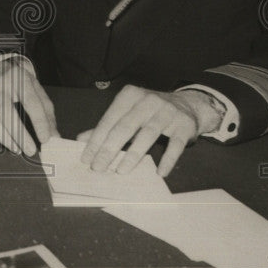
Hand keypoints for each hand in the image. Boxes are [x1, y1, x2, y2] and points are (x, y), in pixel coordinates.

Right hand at [0, 57, 57, 155]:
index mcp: (20, 79)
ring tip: (16, 149)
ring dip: (2, 137)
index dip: (39, 122)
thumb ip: (47, 115)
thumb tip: (54, 139)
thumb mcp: (38, 93)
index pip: (31, 102)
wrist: (0, 69)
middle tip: (30, 150)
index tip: (45, 139)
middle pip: (5, 111)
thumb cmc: (22, 85)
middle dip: (18, 134)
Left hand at [76, 85, 220, 176]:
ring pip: (148, 135)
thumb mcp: (127, 113)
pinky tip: (159, 172)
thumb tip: (81, 140)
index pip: (109, 120)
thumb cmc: (149, 112)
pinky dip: (167, 160)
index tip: (86, 159)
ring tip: (121, 171)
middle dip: (109, 149)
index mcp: (130, 96)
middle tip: (98, 168)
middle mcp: (148, 101)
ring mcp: (168, 112)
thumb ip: (106, 126)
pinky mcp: (184, 125)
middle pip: (125, 127)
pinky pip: (175, 145)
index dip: (96, 140)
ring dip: (133, 155)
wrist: (186, 105)